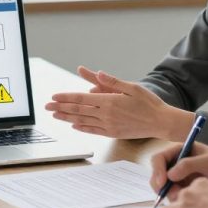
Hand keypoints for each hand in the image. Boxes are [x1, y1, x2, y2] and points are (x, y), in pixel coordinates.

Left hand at [44, 66, 192, 139]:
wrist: (161, 122)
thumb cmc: (148, 102)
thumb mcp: (131, 87)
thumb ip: (112, 82)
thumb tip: (95, 73)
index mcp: (110, 101)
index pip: (82, 99)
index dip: (66, 98)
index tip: (54, 97)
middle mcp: (106, 114)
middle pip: (78, 110)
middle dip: (61, 108)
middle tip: (47, 106)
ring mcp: (109, 125)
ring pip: (83, 121)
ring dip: (67, 118)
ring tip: (55, 115)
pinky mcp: (113, 133)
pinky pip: (93, 130)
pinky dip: (82, 127)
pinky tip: (74, 125)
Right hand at [150, 142, 207, 198]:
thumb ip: (189, 165)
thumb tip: (169, 175)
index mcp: (181, 150)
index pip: (159, 158)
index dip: (157, 170)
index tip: (162, 182)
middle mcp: (178, 163)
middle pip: (158, 173)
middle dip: (159, 184)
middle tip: (167, 195)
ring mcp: (181, 177)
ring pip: (164, 186)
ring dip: (167, 193)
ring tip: (181, 198)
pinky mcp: (187, 190)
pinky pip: (173, 195)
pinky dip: (175, 200)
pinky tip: (185, 202)